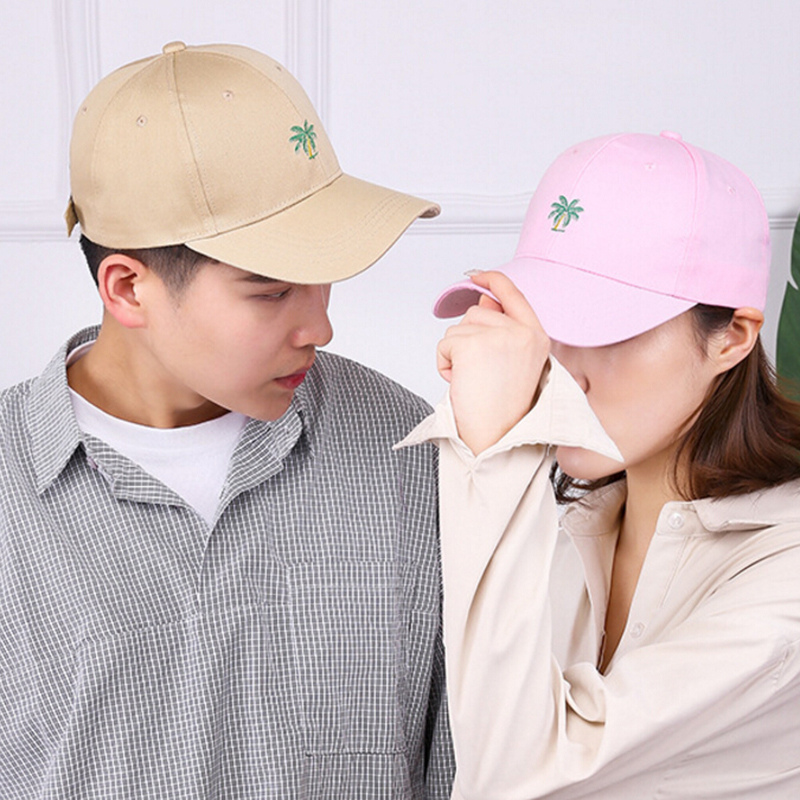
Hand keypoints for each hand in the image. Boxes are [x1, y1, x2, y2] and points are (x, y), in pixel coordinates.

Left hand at [437, 271, 549, 453]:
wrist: (498, 438)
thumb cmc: (504, 409)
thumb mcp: (512, 362)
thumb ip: (500, 328)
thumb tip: (483, 299)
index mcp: (536, 335)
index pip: (512, 292)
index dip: (492, 281)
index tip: (477, 276)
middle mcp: (522, 331)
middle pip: (475, 313)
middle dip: (467, 341)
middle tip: (481, 374)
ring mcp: (498, 336)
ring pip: (457, 329)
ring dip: (455, 354)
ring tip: (474, 381)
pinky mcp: (473, 345)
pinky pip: (444, 344)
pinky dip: (444, 364)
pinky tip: (462, 383)